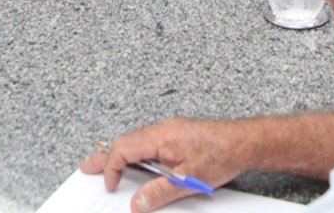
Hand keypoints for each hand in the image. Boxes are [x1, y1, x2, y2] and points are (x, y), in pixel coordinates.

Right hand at [82, 118, 250, 212]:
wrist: (245, 141)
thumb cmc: (222, 154)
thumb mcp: (188, 180)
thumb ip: (159, 192)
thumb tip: (137, 204)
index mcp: (161, 135)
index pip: (124, 148)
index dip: (113, 168)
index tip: (112, 186)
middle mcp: (164, 128)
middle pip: (127, 142)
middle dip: (106, 157)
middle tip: (88, 166)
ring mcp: (172, 130)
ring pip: (139, 142)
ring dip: (123, 156)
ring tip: (110, 168)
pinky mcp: (180, 134)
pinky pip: (151, 142)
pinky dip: (139, 153)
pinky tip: (141, 164)